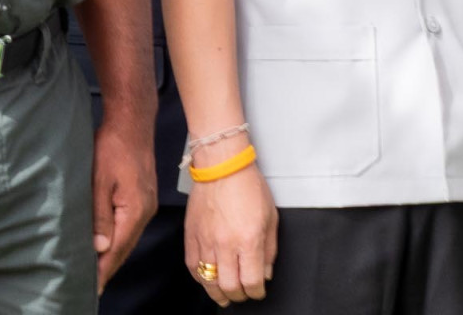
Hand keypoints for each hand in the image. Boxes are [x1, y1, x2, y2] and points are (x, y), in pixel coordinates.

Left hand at [91, 117, 157, 292]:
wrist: (132, 123)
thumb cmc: (112, 146)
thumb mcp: (99, 180)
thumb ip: (99, 214)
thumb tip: (99, 246)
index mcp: (135, 211)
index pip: (118, 249)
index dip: (104, 269)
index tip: (92, 287)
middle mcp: (145, 212)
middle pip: (125, 247)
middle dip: (109, 267)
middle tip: (92, 285)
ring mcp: (147, 205)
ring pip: (128, 237)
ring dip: (114, 253)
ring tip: (97, 269)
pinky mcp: (144, 197)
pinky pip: (130, 225)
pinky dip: (119, 238)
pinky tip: (109, 242)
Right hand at [184, 153, 277, 304]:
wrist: (221, 166)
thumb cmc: (247, 186)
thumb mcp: (271, 218)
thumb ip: (269, 250)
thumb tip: (265, 272)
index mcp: (248, 241)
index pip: (252, 282)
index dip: (257, 292)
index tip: (258, 290)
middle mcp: (225, 244)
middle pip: (229, 287)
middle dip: (239, 296)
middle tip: (243, 294)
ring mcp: (205, 240)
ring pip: (208, 280)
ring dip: (218, 292)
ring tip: (224, 294)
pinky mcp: (191, 234)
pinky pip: (192, 265)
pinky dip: (200, 277)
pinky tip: (207, 277)